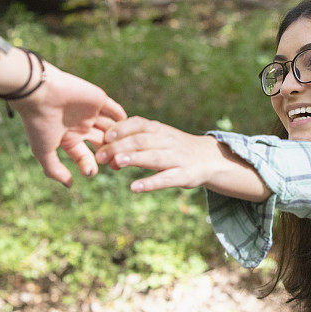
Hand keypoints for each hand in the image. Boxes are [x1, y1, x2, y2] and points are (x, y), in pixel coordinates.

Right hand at [11, 63, 126, 186]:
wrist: (40, 92)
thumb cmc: (39, 123)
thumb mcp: (43, 151)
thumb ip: (54, 169)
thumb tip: (70, 185)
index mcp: (68, 137)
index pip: (84, 155)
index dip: (89, 165)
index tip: (91, 172)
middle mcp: (81, 125)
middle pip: (101, 143)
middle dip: (109, 154)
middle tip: (116, 164)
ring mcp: (91, 112)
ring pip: (111, 128)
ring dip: (118, 139)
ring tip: (124, 149)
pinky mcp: (99, 99)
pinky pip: (115, 110)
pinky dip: (122, 119)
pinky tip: (127, 129)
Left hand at [95, 117, 270, 201]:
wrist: (210, 159)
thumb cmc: (174, 148)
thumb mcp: (158, 137)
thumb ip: (134, 138)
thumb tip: (103, 146)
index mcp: (160, 130)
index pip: (139, 124)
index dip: (121, 128)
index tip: (105, 135)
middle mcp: (168, 141)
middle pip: (142, 141)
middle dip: (119, 147)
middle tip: (100, 156)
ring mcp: (177, 158)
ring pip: (154, 157)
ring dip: (134, 158)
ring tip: (116, 163)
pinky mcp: (185, 176)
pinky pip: (166, 179)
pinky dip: (150, 183)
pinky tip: (135, 187)